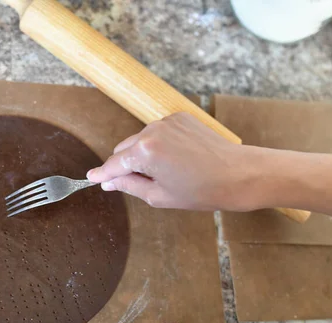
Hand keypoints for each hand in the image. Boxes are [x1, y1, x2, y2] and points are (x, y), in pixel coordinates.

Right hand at [87, 112, 259, 210]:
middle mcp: (152, 130)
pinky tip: (177, 158)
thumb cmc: (202, 191)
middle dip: (126, 165)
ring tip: (168, 172)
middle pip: (124, 148)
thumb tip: (109, 182)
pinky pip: (158, 132)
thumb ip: (129, 185)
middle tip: (142, 183)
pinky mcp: (180, 117)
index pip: (114, 164)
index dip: (102, 174)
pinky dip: (159, 144)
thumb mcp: (159, 196)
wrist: (239, 174)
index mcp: (145, 152)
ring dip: (143, 154)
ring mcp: (167, 121)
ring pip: (140, 139)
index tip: (91, 178)